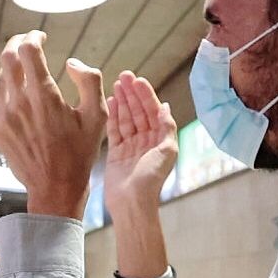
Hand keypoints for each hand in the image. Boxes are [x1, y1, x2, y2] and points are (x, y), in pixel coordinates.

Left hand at [0, 30, 106, 219]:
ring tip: (26, 69)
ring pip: (1, 78)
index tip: (41, 36)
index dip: (33, 37)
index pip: (28, 50)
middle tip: (27, 42)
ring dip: (12, 67)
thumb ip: (89, 80)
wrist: (55, 188)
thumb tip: (72, 62)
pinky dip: (9, 91)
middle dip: (17, 43)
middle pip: (7, 57)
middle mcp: (18, 103)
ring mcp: (3, 117)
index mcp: (43, 97)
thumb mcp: (97, 115)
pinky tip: (23, 97)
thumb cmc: (79, 153)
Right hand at [104, 70, 178, 214]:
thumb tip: (165, 106)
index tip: (137, 80)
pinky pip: (114, 129)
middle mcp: (146, 140)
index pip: (152, 111)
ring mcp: (130, 145)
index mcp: (160, 139)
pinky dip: (113, 115)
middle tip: (124, 76)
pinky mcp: (116, 152)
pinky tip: (110, 101)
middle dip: (132, 93)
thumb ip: (167, 127)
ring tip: (116, 84)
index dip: (145, 95)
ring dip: (122, 100)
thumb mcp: (167, 151)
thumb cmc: (152, 179)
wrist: (132, 201)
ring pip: (126, 117)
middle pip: (138, 111)